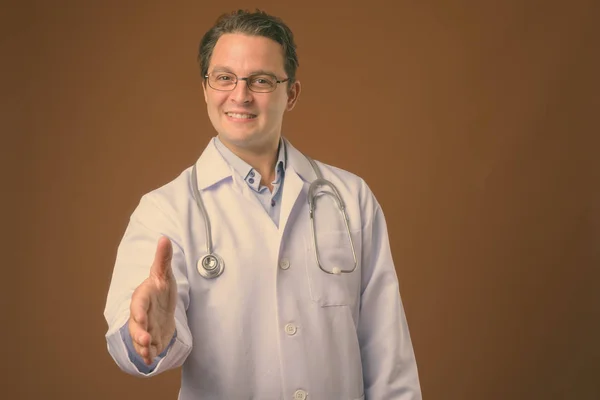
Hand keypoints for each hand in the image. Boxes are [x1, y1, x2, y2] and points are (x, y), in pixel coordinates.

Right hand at [128, 236, 177, 364]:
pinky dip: (149, 355)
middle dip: (139, 334)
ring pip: (140, 339)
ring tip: (147, 355)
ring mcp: (145, 327)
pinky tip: (151, 361)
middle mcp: (141, 314)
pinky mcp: (152, 338)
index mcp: (143, 296)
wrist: (162, 304)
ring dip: (142, 347)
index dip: (139, 311)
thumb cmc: (160, 287)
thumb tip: (164, 238)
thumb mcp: (164, 273)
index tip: (141, 316)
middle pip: (136, 325)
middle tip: (145, 341)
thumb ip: (163, 258)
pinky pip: (148, 348)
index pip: (138, 303)